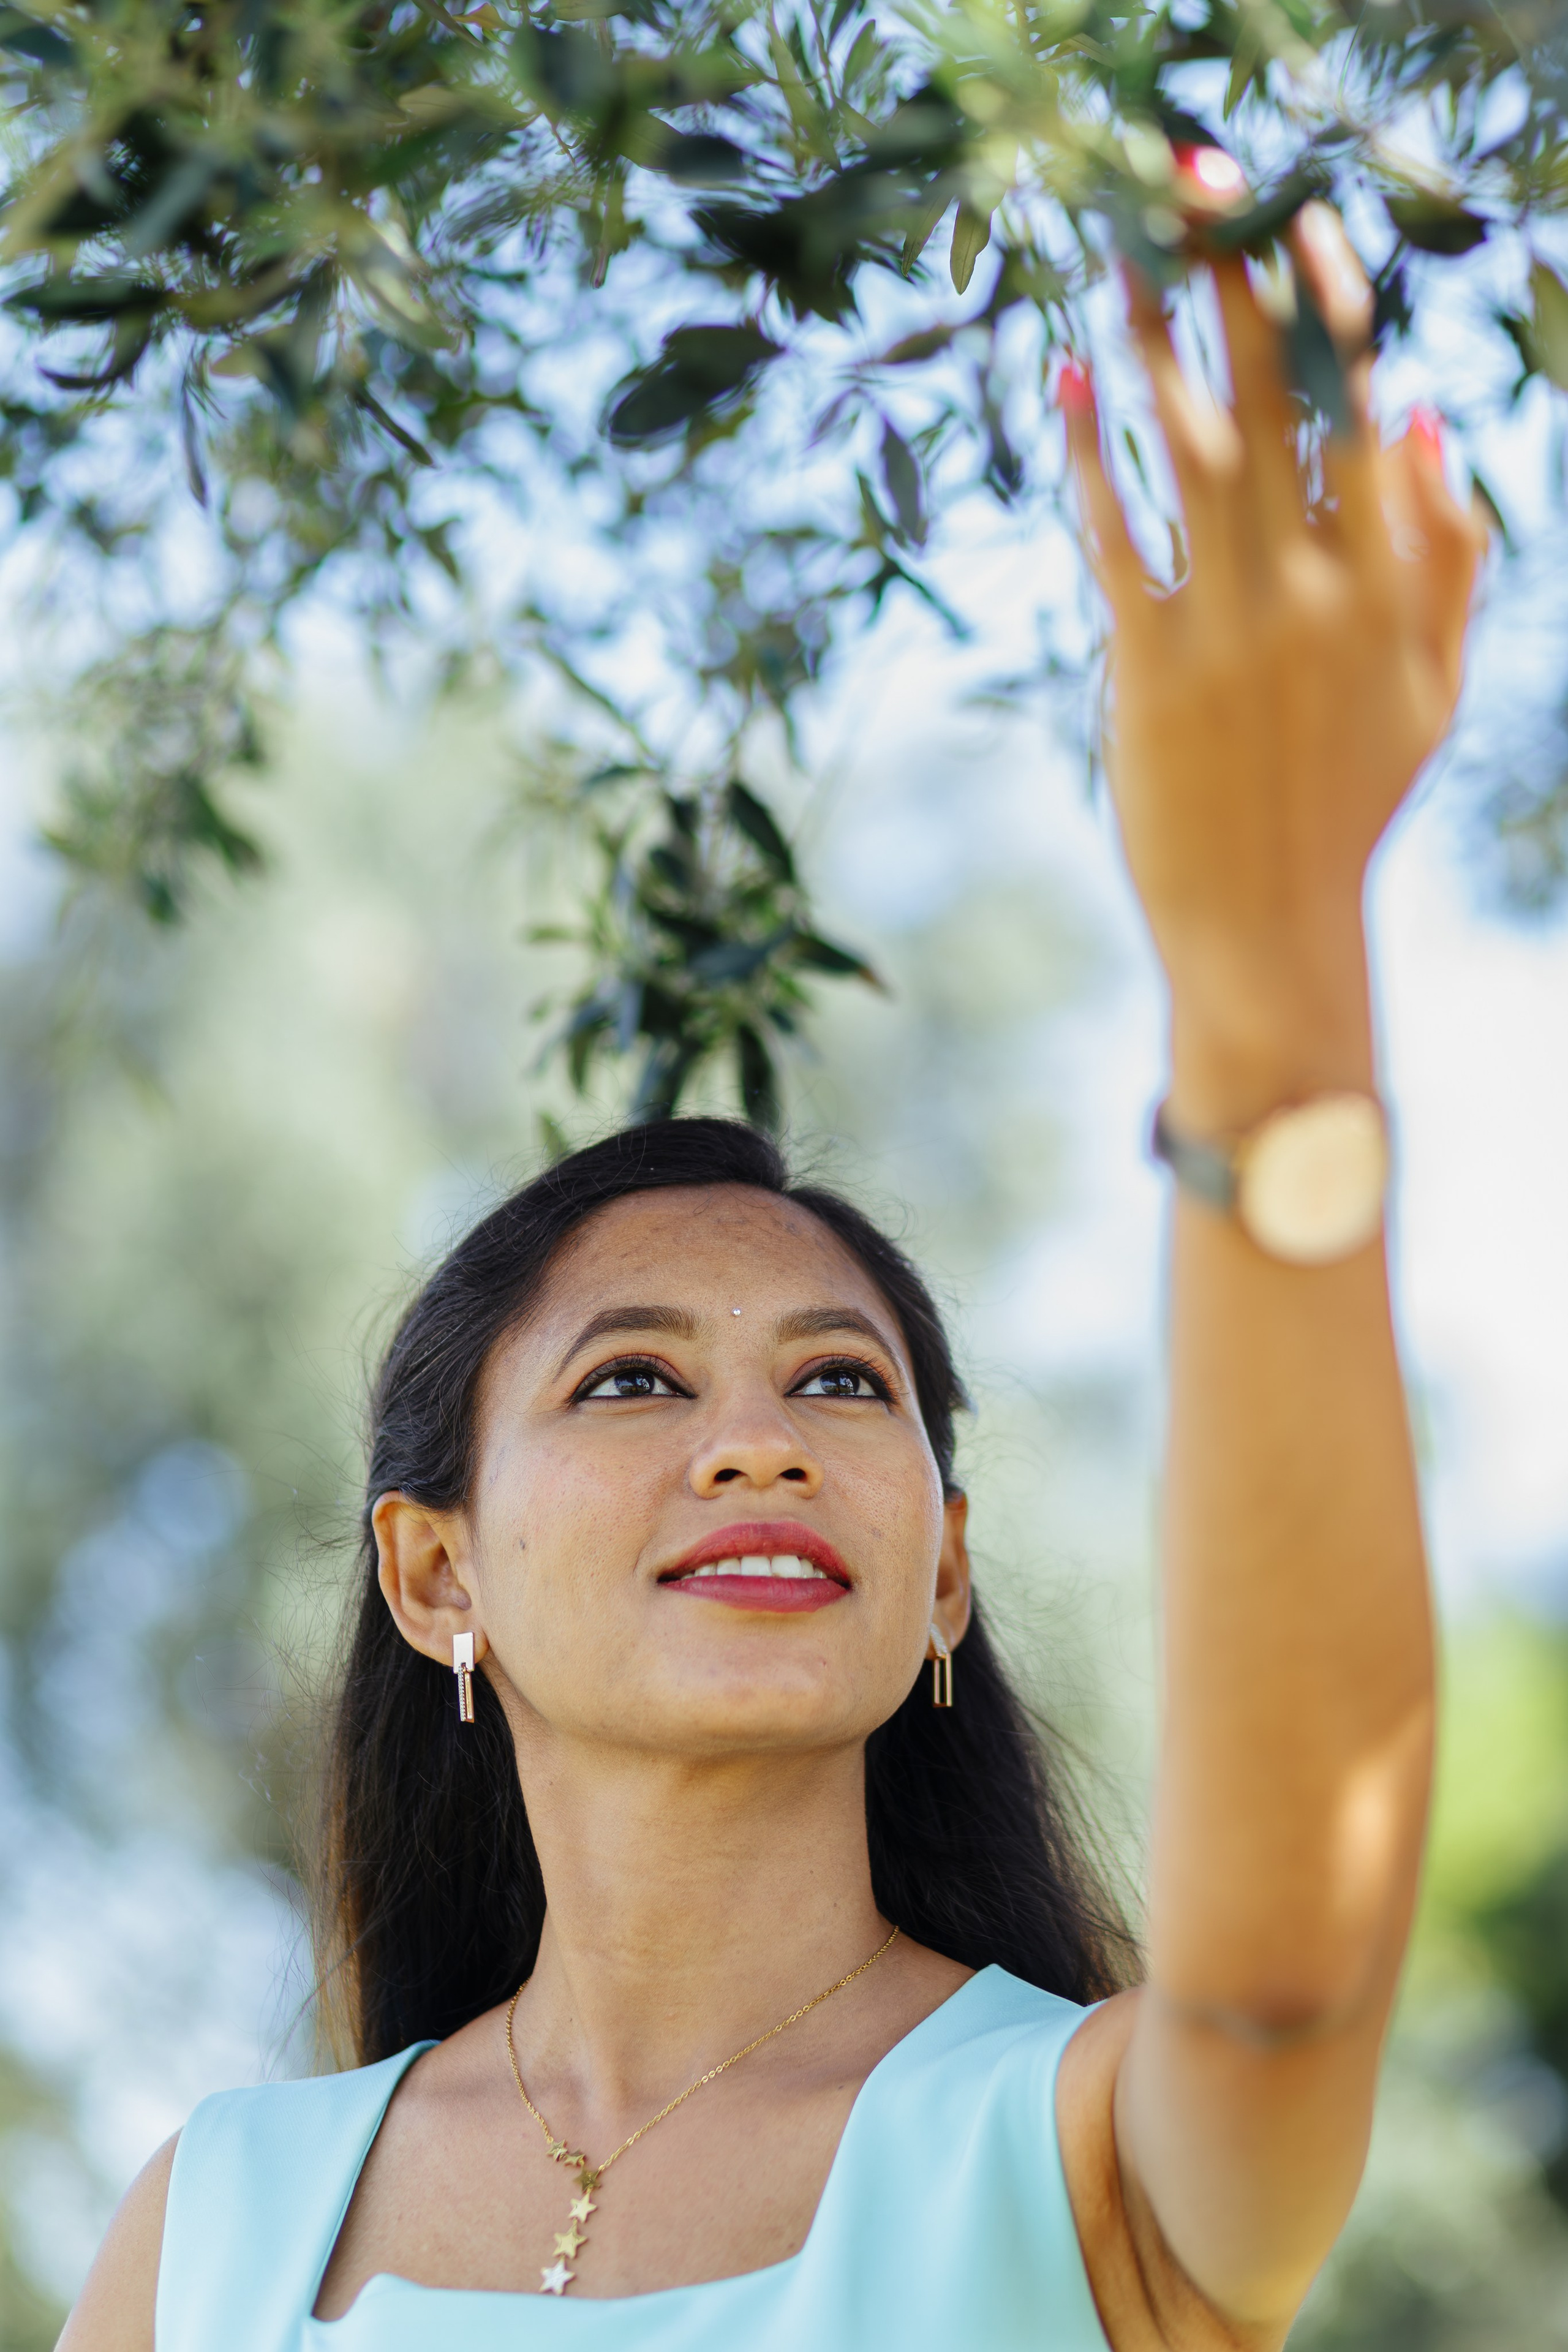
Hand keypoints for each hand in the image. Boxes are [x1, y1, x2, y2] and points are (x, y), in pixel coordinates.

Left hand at [1066, 204, 1486, 1128]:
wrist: (1267, 927)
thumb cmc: (1347, 801)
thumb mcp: (1431, 685)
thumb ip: (1447, 556)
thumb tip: (1429, 415)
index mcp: (1389, 581)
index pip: (1361, 404)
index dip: (1326, 297)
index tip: (1292, 209)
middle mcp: (1314, 590)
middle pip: (1271, 398)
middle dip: (1229, 274)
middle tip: (1186, 172)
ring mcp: (1228, 630)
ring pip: (1189, 450)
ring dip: (1150, 338)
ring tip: (1116, 247)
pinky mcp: (1147, 672)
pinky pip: (1115, 537)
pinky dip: (1089, 452)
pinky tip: (1065, 375)